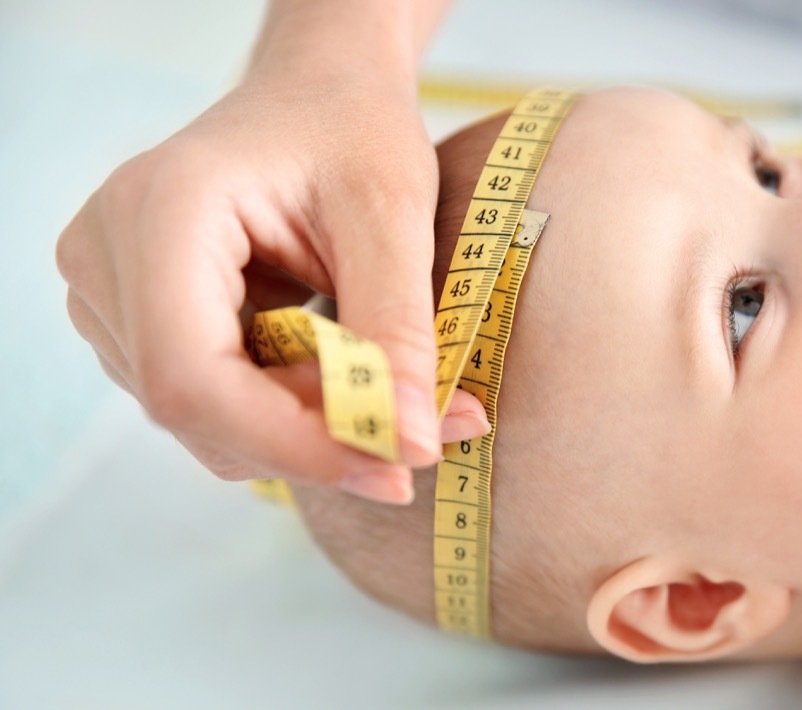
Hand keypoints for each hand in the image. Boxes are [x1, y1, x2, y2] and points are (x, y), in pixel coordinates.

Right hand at [56, 64, 486, 504]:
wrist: (318, 97)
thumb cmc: (353, 132)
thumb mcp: (394, 217)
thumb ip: (399, 330)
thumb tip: (412, 445)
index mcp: (161, 208)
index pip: (192, 375)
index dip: (292, 442)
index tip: (393, 467)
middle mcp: (107, 253)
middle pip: (195, 408)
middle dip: (315, 441)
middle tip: (421, 434)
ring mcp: (107, 291)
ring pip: (203, 420)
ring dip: (306, 428)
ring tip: (385, 382)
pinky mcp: (132, 318)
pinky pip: (208, 403)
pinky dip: (285, 410)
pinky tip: (339, 371)